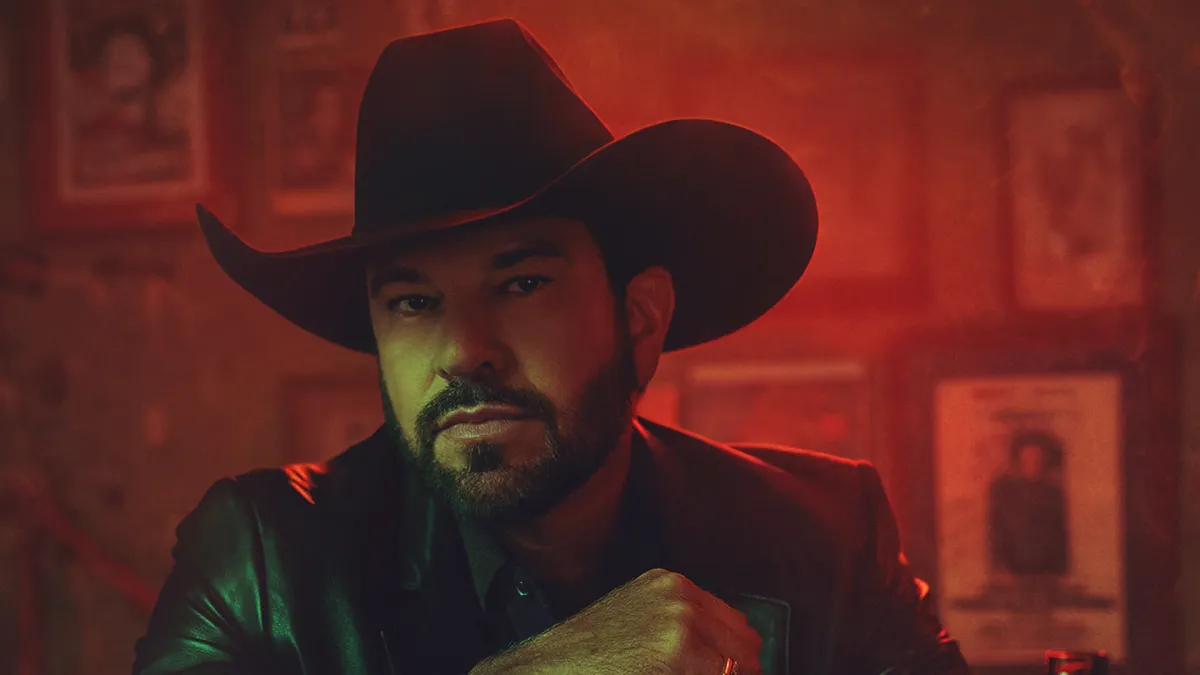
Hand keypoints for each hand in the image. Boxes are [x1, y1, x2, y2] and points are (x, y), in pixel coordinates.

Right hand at [471, 568, 761, 674]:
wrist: (543, 671)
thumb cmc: (586, 659)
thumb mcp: (639, 626)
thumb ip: (684, 631)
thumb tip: (734, 660)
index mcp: (673, 585)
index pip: (740, 628)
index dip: (741, 663)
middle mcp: (680, 596)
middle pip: (748, 649)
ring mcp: (679, 623)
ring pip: (741, 669)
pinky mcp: (673, 655)